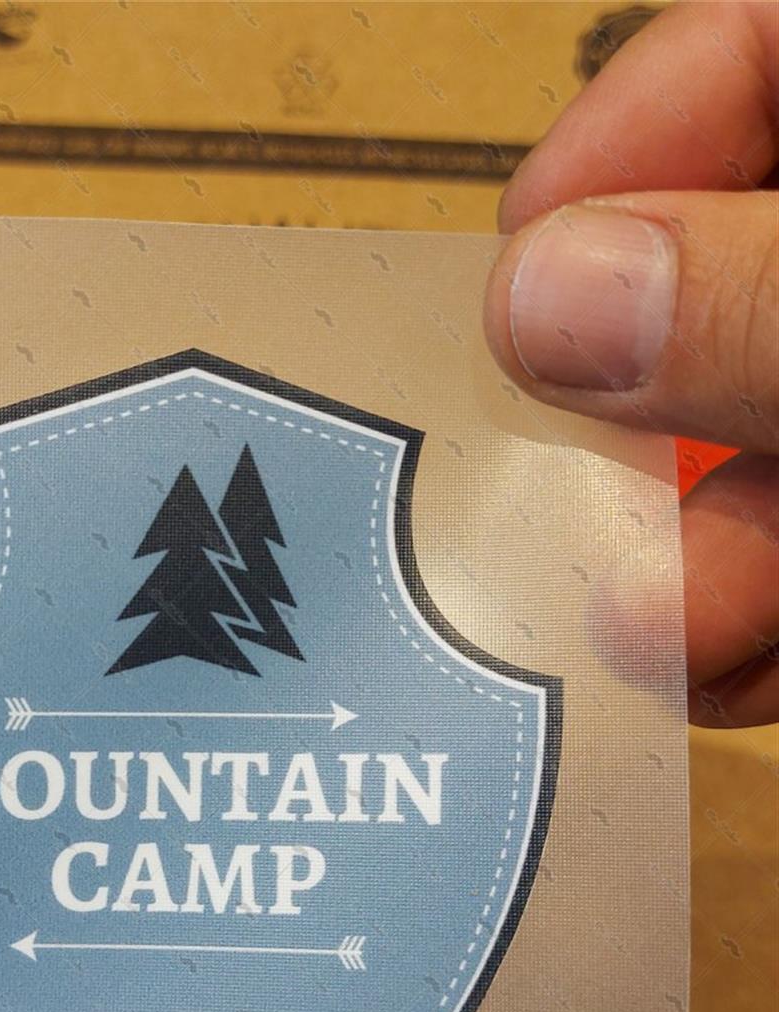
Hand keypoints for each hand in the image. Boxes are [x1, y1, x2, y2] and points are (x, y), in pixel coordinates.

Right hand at [484, 0, 777, 727]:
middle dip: (638, 421)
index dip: (634, 131)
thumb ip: (770, 301)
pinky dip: (771, 625)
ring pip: (774, 447)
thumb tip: (545, 298)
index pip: (767, 52)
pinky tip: (721, 683)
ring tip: (637, 644)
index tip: (523, 253)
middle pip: (734, 285)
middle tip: (535, 500)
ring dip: (701, 562)